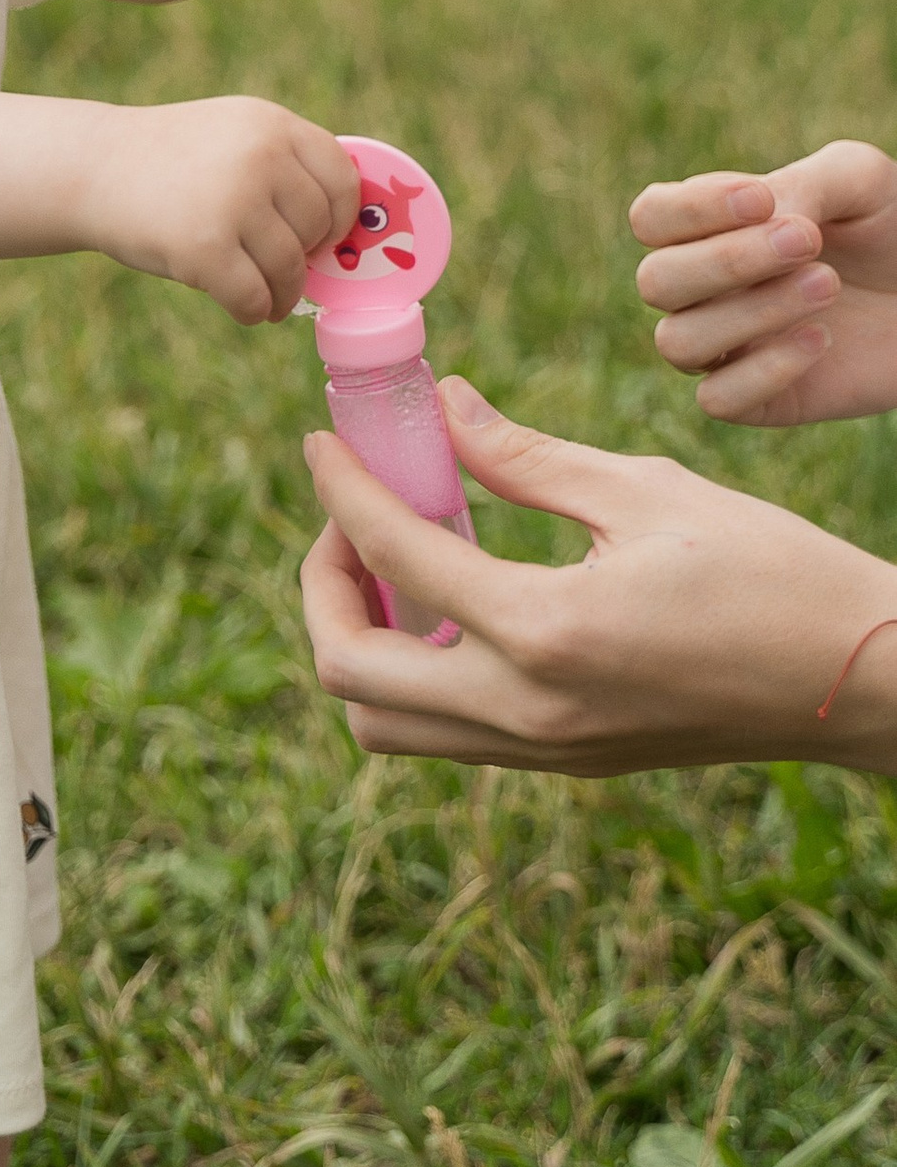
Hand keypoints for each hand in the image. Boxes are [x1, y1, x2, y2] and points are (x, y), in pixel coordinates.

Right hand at [72, 94, 356, 326]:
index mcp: (271, 126)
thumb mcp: (231, 134)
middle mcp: (259, 157)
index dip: (340, 217)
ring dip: (283, 295)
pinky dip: (255, 311)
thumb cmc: (168, 161)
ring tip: (268, 299)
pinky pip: (254, 297)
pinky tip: (245, 308)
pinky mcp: (204, 248)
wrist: (91, 168)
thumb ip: (283, 164)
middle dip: (305, 259)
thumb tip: (343, 231)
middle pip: (316, 228)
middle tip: (286, 272)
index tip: (323, 237)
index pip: (341, 179)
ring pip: (289, 269)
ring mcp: (232, 202)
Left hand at [299, 376, 896, 772]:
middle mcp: (528, 711)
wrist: (862, 681)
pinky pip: (447, 729)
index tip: (323, 444)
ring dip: (364, 638)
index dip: (343, 490)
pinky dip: (419, 666)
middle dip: (325, 586)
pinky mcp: (565, 760)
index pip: (395, 557)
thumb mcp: (646, 492)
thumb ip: (525, 457)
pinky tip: (457, 596)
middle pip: (351, 676)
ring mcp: (544, 750)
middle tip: (353, 517)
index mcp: (546, 633)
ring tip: (401, 557)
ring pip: (386, 721)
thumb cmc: (772, 572)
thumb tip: (439, 406)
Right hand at [632, 143, 896, 426]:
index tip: (762, 199)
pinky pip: (719, 399)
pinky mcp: (761, 401)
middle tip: (809, 240)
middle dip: (727, 260)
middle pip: (656, 282)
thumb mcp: (857, 180)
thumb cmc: (892, 227)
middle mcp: (703, 292)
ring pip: (679, 342)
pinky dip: (763, 370)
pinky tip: (820, 339)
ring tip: (828, 285)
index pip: (652, 218)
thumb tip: (761, 220)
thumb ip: (801, 184)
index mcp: (709, 230)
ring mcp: (727, 348)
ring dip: (751, 311)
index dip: (691, 210)